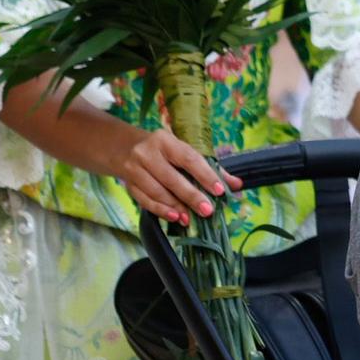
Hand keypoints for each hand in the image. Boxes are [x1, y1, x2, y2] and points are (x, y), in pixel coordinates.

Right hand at [111, 127, 241, 224]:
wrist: (122, 147)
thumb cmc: (161, 150)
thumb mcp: (182, 150)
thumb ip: (210, 167)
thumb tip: (237, 185)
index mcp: (165, 140)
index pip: (188, 158)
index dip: (204, 175)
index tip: (219, 190)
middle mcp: (147, 153)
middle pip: (172, 178)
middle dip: (191, 196)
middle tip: (207, 211)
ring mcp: (134, 169)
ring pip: (157, 192)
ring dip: (176, 207)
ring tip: (191, 218)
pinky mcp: (128, 184)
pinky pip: (145, 200)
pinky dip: (161, 210)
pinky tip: (175, 217)